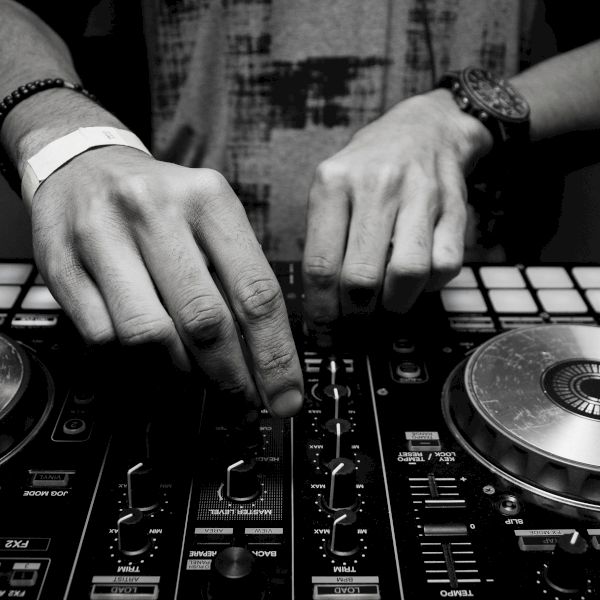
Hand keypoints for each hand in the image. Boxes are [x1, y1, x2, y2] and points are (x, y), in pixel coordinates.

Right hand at [30, 146, 303, 416]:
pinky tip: (151, 354)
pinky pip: (104, 337)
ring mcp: (102, 236)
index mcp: (208, 199)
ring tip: (196, 373)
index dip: (274, 356)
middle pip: (205, 321)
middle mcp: (155, 211)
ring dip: (180, 370)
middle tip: (244, 398)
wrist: (82, 167)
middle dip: (231, 376)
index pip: (255, 292)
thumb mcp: (212, 217)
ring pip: (149, 335)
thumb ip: (238, 278)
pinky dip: (134, 359)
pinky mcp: (61, 264)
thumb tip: (264, 357)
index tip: (284, 396)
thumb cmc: (161, 202)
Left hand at [303, 89, 492, 336]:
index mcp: (333, 183)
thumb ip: (322, 238)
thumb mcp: (330, 186)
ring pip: (406, 273)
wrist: (425, 128)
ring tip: (386, 303)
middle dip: (356, 315)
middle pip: (360, 277)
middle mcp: (375, 186)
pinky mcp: (453, 207)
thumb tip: (321, 303)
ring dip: (395, 304)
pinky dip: (430, 286)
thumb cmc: (369, 167)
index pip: (319, 265)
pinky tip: (417, 280)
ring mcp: (418, 194)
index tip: (323, 332)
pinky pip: (445, 265)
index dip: (321, 311)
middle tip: (355, 322)